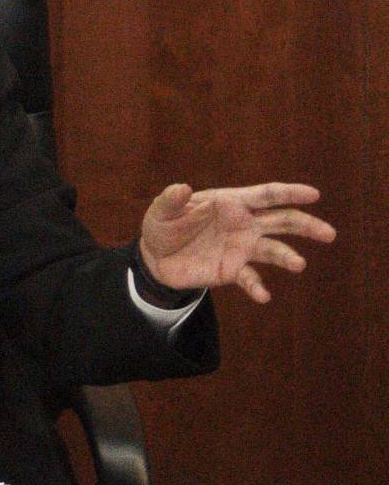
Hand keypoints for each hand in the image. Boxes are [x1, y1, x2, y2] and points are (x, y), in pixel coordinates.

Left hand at [138, 182, 335, 302]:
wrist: (155, 258)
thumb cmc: (163, 226)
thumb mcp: (161, 210)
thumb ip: (171, 200)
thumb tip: (182, 188)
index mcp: (231, 202)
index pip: (266, 195)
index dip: (290, 193)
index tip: (314, 195)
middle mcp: (243, 224)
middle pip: (282, 221)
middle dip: (306, 226)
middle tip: (329, 234)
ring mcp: (241, 247)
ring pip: (274, 250)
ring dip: (287, 257)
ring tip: (299, 264)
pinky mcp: (232, 270)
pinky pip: (250, 279)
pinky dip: (257, 287)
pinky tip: (263, 296)